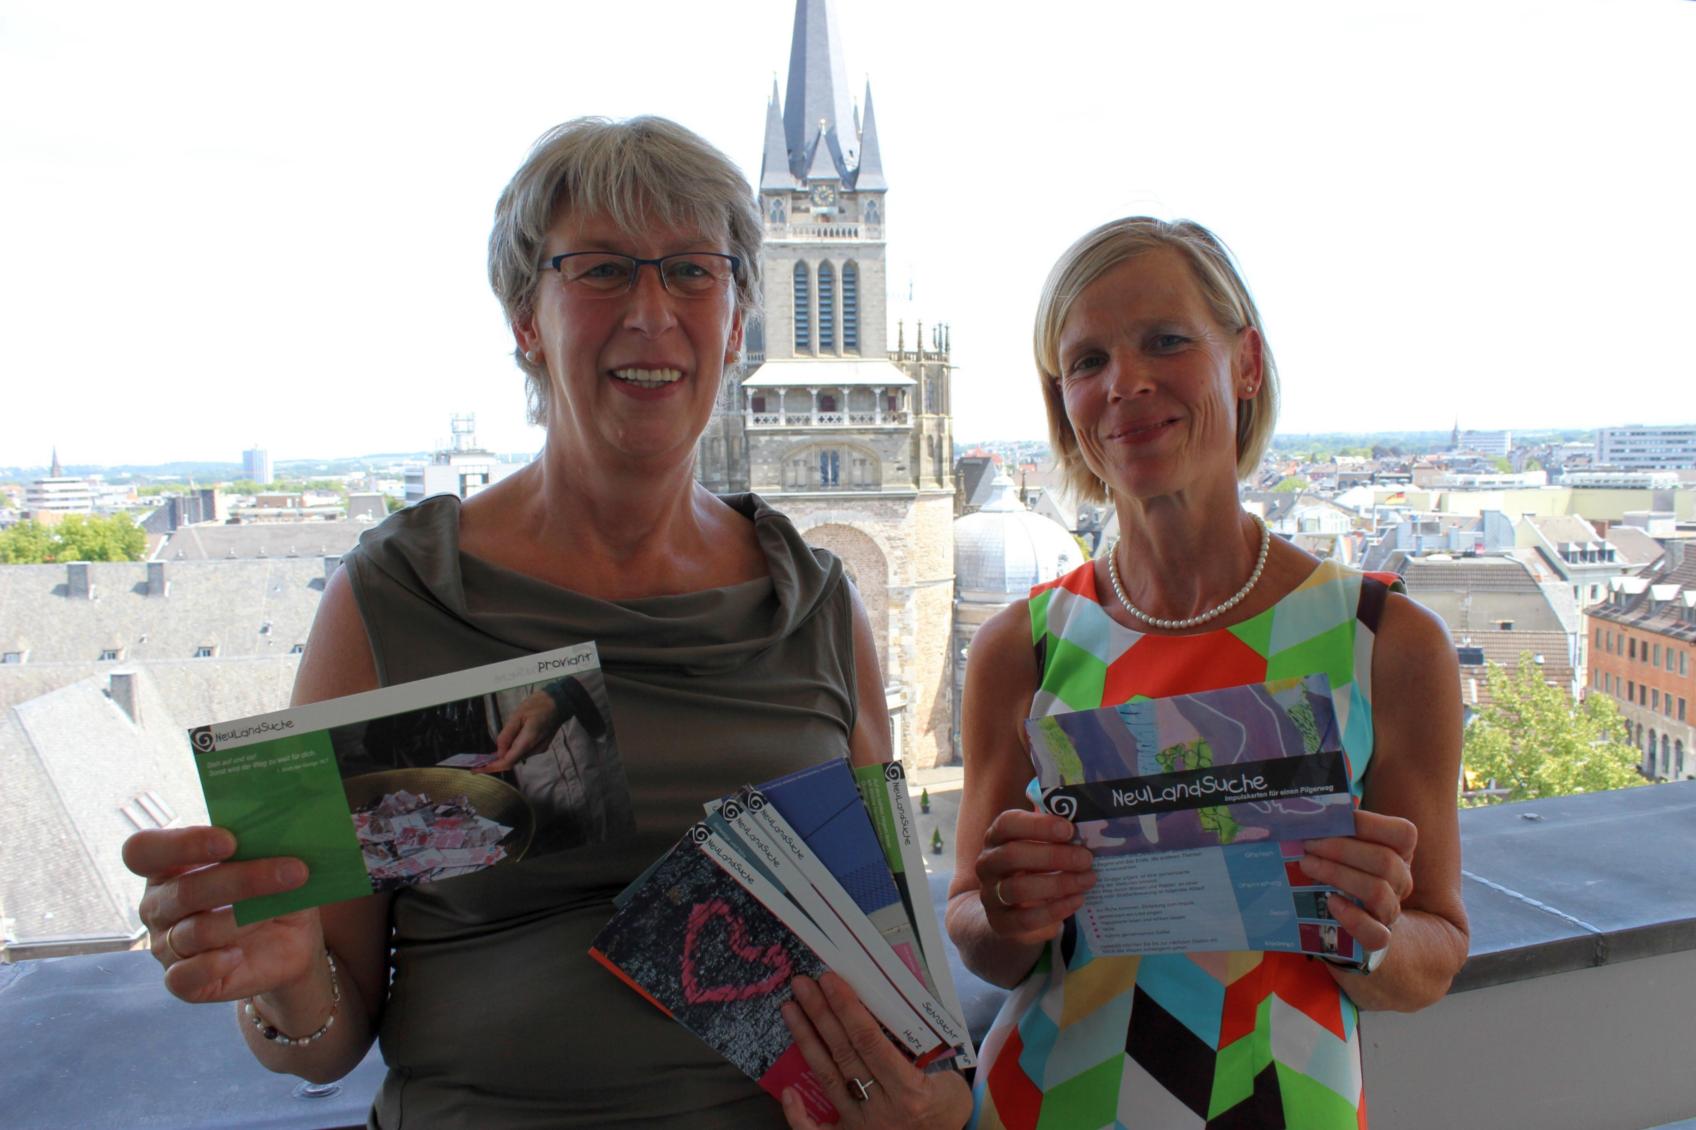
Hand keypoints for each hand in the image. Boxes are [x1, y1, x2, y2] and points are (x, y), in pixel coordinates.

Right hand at [122, 825, 322, 1006]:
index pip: (143, 851)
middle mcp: (158, 906)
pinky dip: (211, 965)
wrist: (290, 942)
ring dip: (242, 919)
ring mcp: (165, 946)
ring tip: (276, 912)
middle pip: (183, 892)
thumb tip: (278, 830)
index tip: (230, 842)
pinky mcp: (182, 981)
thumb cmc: (273, 890)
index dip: (182, 844)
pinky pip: (183, 977)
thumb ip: (264, 845)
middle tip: (293, 871)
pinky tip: (238, 954)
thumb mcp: (274, 862)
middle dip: (241, 880)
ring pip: (194, 932)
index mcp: (168, 866)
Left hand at [482, 690, 560, 771]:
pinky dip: (512, 752)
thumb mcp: (518, 715)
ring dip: (503, 756)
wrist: (560, 701)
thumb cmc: (539, 704)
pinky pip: (523, 752)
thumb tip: (498, 751)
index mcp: (528, 740)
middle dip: (495, 763)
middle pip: (512, 761)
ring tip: (489, 755)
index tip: (478, 769)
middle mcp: (535, 748)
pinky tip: (505, 747)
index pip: (508, 761)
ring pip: (517, 757)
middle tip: (479, 763)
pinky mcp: (541, 746)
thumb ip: (507, 734)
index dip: (492, 767)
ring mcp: (539, 749)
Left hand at [778, 973, 970, 1129]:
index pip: (870, 1042)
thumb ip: (924, 1051)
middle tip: (803, 985)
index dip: (848, 1009)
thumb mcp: (949, 1080)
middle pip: (844, 1053)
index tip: (830, 980)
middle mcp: (881, 1109)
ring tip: (791, 1010)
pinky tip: (788, 1091)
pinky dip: (799, 1116)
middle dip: (821, 1014)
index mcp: (909, 1091)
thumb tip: (894, 1011)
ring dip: (807, 1041)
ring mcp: (861, 1127)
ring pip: (828, 1078)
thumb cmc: (947, 1108)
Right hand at [972, 809, 1095, 943]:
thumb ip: (1054, 835)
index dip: (1038, 825)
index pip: (1008, 823)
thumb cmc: (1031, 868)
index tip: (1069, 830)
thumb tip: (1084, 825)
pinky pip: (1026, 918)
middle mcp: (987, 864)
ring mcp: (990, 895)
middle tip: (1086, 859)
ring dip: (1058, 884)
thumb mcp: (1037, 847)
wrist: (1009, 911)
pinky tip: (1077, 901)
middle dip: (1053, 856)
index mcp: (996, 837)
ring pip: (1018, 888)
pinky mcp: (1000, 923)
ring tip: (1087, 880)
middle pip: (1012, 855)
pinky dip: (1055, 910)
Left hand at [1298, 810, 1417, 953]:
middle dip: (1341, 849)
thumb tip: (1310, 806)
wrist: (1355, 925)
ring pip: (1378, 892)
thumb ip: (1336, 829)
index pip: (1403, 834)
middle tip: (1307, 844)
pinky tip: (1331, 902)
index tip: (1330, 819)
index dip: (1369, 823)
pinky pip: (1376, 934)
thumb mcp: (1345, 849)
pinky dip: (1353, 918)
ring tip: (1307, 865)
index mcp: (1399, 854)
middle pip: (1385, 861)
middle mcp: (1401, 881)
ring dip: (1338, 875)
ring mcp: (1391, 912)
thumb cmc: (1344, 874)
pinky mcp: (1378, 940)